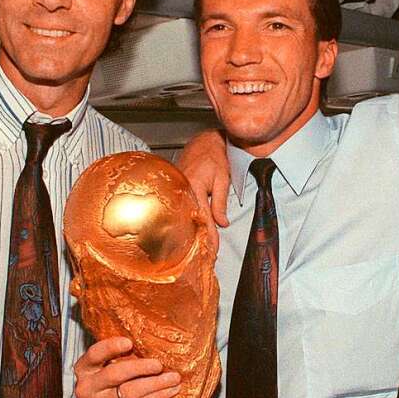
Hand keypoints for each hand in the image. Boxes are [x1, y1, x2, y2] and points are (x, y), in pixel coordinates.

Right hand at [73, 337, 180, 397]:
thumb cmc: (122, 378)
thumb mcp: (116, 361)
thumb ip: (124, 350)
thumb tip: (150, 332)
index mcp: (84, 368)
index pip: (94, 354)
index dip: (111, 347)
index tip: (129, 343)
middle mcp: (87, 388)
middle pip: (114, 374)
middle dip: (140, 367)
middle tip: (159, 364)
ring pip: (130, 391)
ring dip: (156, 383)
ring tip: (174, 377)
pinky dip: (157, 397)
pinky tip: (171, 391)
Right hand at [176, 130, 230, 250]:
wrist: (204, 142)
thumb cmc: (214, 156)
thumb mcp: (223, 179)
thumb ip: (220, 202)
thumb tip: (222, 223)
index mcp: (194, 187)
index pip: (203, 218)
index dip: (208, 236)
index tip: (213, 250)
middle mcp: (182, 190)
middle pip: (189, 221)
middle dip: (197, 239)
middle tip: (205, 255)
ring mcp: (177, 190)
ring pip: (184, 216)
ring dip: (190, 232)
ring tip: (197, 248)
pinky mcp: (176, 189)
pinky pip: (181, 208)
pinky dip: (186, 220)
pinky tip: (190, 231)